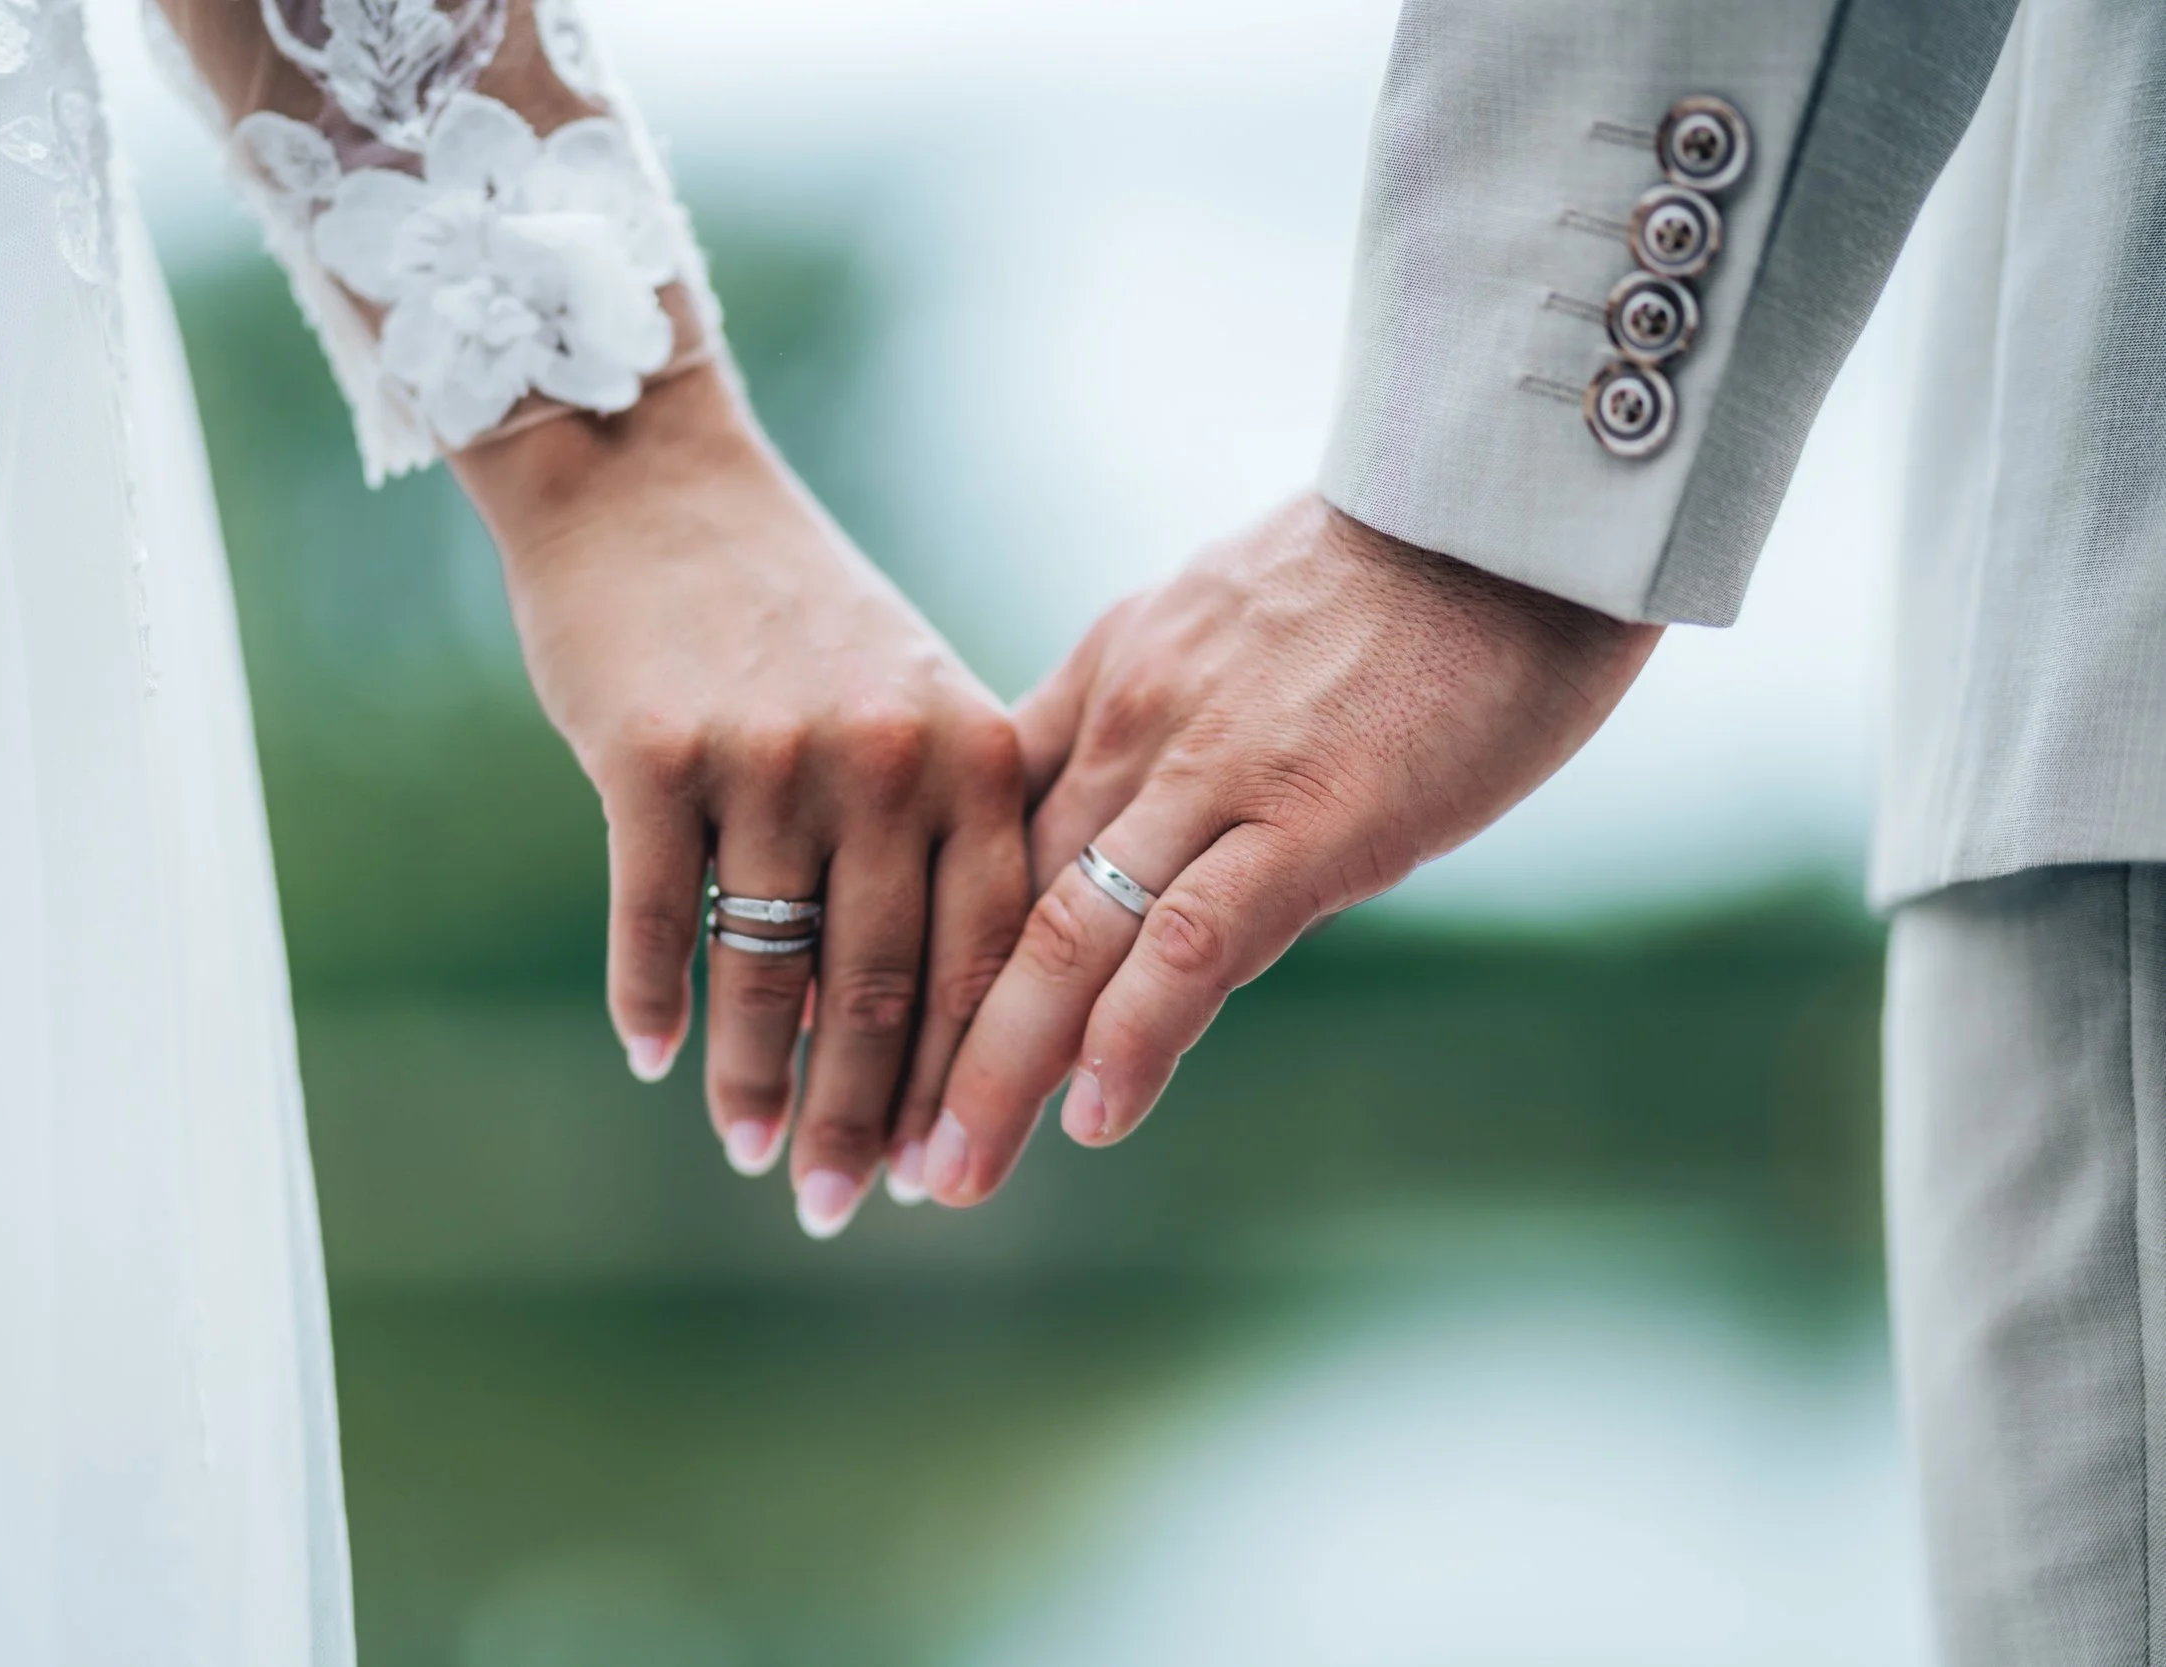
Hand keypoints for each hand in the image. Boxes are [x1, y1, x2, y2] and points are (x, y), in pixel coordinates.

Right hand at [454, 367, 1028, 1236]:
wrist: (651, 484)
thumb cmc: (791, 615)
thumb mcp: (907, 699)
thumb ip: (942, 834)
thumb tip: (943, 1021)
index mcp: (970, 753)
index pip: (984, 956)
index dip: (965, 1077)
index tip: (947, 1173)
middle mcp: (884, 759)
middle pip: (883, 986)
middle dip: (866, 1118)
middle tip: (844, 1211)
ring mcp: (768, 757)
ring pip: (770, 970)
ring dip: (757, 1083)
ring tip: (755, 1157)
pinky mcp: (652, 753)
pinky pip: (657, 915)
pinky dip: (653, 998)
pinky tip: (653, 1061)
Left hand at [922, 495, 1660, 1205]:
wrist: (1507, 505)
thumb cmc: (1394, 577)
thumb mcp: (1223, 631)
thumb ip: (1161, 728)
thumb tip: (1127, 828)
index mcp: (1104, 686)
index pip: (975, 846)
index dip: (912, 952)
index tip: (861, 1040)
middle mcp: (1129, 730)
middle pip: (991, 908)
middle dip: (922, 1042)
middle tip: (875, 1149)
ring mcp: (1213, 775)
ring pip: (1063, 938)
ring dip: (995, 1071)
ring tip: (946, 1174)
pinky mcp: (1310, 820)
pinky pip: (1191, 945)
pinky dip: (1130, 1040)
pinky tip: (1089, 1119)